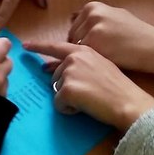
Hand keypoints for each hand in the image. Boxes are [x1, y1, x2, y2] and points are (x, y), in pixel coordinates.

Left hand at [27, 40, 153, 130]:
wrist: (128, 100)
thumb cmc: (118, 87)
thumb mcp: (100, 65)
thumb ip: (81, 63)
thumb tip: (56, 70)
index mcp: (83, 50)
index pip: (56, 46)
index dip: (39, 46)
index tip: (25, 45)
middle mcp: (74, 57)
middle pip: (56, 75)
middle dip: (67, 87)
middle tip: (89, 92)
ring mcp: (70, 72)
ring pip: (57, 90)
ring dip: (69, 98)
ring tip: (90, 98)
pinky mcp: (68, 88)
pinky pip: (59, 104)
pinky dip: (70, 109)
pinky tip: (86, 106)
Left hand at [68, 2, 153, 79]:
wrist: (153, 47)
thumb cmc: (136, 34)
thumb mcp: (115, 16)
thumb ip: (94, 16)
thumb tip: (72, 16)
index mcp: (93, 6)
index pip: (75, 26)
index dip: (83, 40)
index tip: (96, 47)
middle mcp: (90, 14)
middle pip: (72, 37)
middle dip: (80, 48)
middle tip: (98, 57)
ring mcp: (91, 28)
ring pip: (74, 48)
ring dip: (83, 57)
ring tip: (100, 61)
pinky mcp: (93, 43)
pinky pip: (81, 57)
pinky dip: (88, 63)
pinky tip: (100, 65)